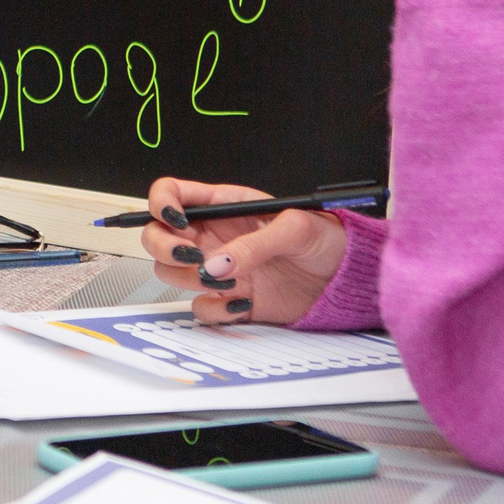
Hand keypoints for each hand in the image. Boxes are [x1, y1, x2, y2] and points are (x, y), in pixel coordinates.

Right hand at [139, 177, 348, 325]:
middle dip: (163, 246)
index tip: (174, 219)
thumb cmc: (328, 241)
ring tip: (229, 281)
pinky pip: (201, 307)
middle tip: (192, 257)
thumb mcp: (296, 228)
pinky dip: (215, 310)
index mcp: (224, 206)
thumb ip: (253, 244)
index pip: (172, 194)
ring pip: (171, 272)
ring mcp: (218, 268)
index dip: (161, 203)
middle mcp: (213, 236)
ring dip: (189, 278)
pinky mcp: (229, 299)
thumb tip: (216, 265)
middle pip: (157, 236)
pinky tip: (243, 303)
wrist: (346, 280)